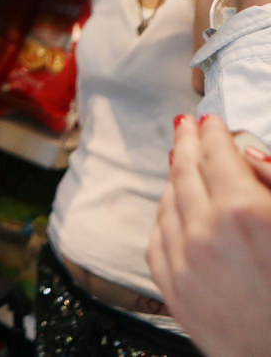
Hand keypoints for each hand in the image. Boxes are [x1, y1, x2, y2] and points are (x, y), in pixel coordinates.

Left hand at [148, 115, 270, 356]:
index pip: (217, 154)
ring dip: (175, 177)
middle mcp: (205, 231)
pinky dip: (166, 214)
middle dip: (187, 144)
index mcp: (243, 212)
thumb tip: (249, 157)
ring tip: (180, 161)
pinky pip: (159, 235)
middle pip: (186, 171)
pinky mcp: (171, 287)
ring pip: (169, 201)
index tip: (211, 121)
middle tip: (185, 126)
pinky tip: (173, 206)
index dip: (213, 133)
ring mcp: (183, 260)